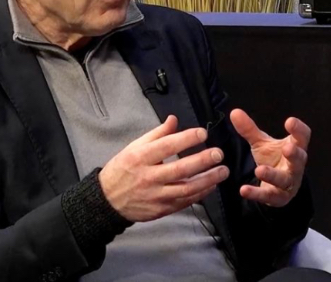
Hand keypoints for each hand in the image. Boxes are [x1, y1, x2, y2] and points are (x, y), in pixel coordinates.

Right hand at [99, 115, 229, 221]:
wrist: (108, 200)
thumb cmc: (123, 169)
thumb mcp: (134, 147)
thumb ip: (156, 134)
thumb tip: (174, 119)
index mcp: (140, 157)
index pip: (166, 146)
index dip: (186, 139)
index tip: (203, 133)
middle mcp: (148, 177)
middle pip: (180, 169)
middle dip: (203, 160)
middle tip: (219, 153)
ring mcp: (155, 195)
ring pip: (186, 188)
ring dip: (208, 180)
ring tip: (223, 171)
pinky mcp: (161, 209)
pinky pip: (184, 202)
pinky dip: (200, 194)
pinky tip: (211, 185)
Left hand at [230, 108, 309, 207]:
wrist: (278, 187)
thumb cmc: (274, 160)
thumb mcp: (262, 143)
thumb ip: (250, 129)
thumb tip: (234, 112)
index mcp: (295, 148)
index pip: (302, 137)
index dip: (298, 129)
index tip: (290, 121)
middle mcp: (296, 165)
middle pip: (299, 159)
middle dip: (294, 154)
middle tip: (287, 148)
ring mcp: (289, 182)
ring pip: (284, 180)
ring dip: (273, 175)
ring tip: (259, 170)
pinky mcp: (279, 197)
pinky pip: (269, 196)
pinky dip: (257, 193)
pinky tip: (244, 190)